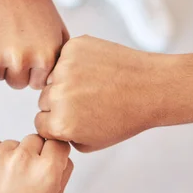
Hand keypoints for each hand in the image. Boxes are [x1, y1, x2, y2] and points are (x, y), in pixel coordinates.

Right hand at [0, 0, 68, 89]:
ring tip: (2, 35)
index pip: (36, 83)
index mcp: (44, 58)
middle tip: (14, 42)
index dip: (33, 69)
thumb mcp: (58, 30)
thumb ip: (59, 59)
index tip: (30, 50)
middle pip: (16, 83)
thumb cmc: (33, 2)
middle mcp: (19, 61)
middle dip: (16, 68)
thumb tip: (56, 82)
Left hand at [0, 135, 72, 192]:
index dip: (53, 155)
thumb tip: (60, 150)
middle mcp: (23, 157)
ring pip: (12, 144)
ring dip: (10, 157)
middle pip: (35, 140)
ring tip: (3, 185)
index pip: (58, 143)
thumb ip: (62, 173)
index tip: (45, 167)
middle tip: (22, 180)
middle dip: (32, 155)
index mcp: (47, 170)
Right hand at [35, 35, 169, 151]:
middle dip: (60, 102)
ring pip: (52, 77)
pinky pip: (63, 57)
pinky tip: (95, 70)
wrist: (151, 87)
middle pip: (43, 100)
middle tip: (86, 100)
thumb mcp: (91, 143)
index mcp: (60, 123)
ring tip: (92, 85)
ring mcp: (64, 69)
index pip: (40, 122)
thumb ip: (64, 138)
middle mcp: (58, 96)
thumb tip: (49, 127)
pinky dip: (75, 62)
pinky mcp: (72, 49)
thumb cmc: (125, 117)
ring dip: (65, 80)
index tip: (74, 117)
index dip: (57, 121)